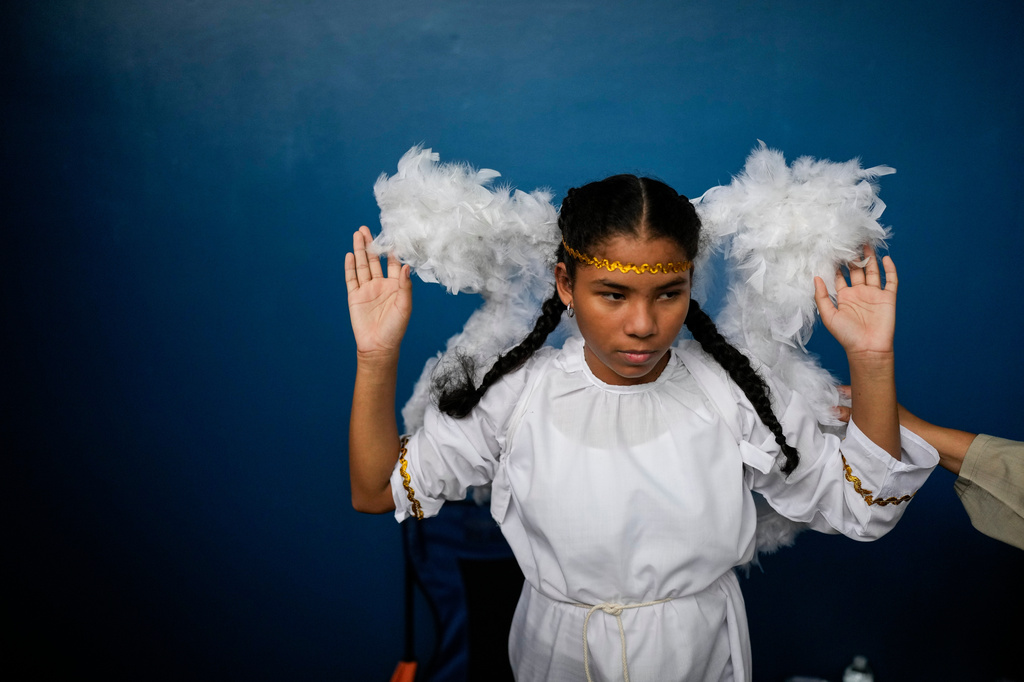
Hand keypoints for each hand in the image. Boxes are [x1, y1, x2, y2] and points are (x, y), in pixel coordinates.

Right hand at [345, 226, 411, 359]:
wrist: (378, 346)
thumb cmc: (395, 328)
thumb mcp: (404, 306)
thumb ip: (405, 286)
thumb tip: (407, 266)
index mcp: (395, 286)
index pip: (394, 263)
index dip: (391, 250)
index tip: (391, 235)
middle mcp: (381, 285)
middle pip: (375, 260)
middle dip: (371, 244)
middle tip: (366, 228)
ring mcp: (367, 289)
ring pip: (362, 265)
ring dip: (360, 250)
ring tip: (357, 234)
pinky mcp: (355, 296)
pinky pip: (351, 278)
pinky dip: (350, 266)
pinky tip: (351, 254)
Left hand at [814, 244, 896, 357]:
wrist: (868, 349)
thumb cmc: (847, 335)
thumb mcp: (829, 315)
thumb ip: (822, 296)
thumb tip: (816, 277)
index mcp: (844, 296)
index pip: (840, 276)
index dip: (837, 264)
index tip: (833, 250)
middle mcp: (859, 293)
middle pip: (856, 270)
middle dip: (853, 257)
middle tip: (850, 241)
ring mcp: (874, 294)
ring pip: (873, 271)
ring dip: (870, 258)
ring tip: (865, 244)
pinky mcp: (888, 297)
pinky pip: (890, 280)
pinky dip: (889, 269)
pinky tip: (885, 258)